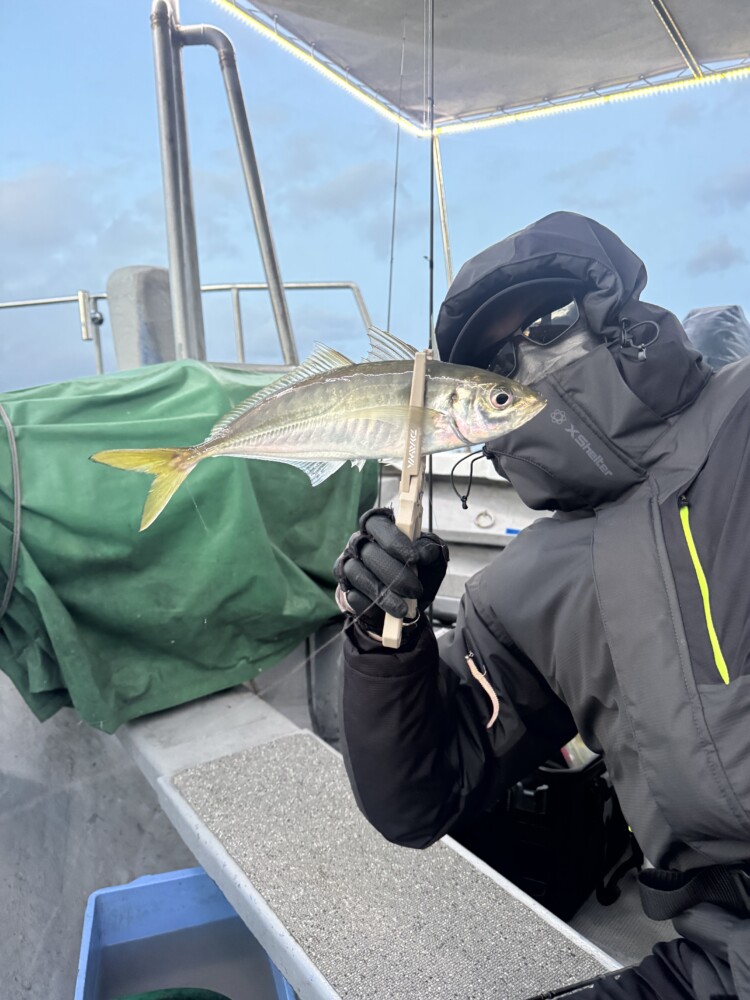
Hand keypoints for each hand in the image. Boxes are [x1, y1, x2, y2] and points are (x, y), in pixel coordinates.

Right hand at [333, 507, 448, 634]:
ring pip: (358, 574)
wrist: (405, 605)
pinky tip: (386, 613)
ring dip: (382, 594)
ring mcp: (349, 564)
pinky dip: (371, 605)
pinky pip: (353, 595)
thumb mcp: (432, 562)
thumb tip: (423, 554)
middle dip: (394, 573)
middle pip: (368, 551)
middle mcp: (360, 542)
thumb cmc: (417, 574)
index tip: (414, 559)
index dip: (394, 540)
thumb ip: (431, 552)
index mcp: (380, 528)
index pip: (377, 523)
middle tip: (415, 590)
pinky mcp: (345, 587)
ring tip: (403, 609)